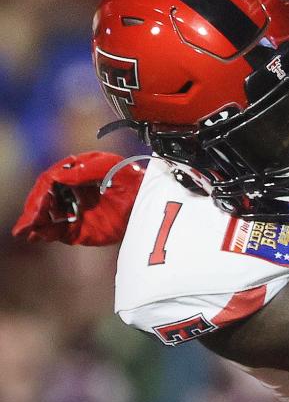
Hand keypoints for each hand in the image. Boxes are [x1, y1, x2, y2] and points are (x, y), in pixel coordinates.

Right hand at [12, 152, 144, 245]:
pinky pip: (58, 232)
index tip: (42, 196)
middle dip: (35, 207)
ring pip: (48, 216)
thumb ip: (85, 169)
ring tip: (25, 228)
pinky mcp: (80, 229)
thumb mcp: (111, 166)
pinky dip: (45, 233)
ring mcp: (74, 211)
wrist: (149, 202)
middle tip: (30, 217)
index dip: (44, 188)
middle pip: (46, 198)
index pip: (52, 179)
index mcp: (76, 174)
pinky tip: (34, 235)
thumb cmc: (132, 178)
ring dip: (34, 221)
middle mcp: (71, 192)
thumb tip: (57, 175)